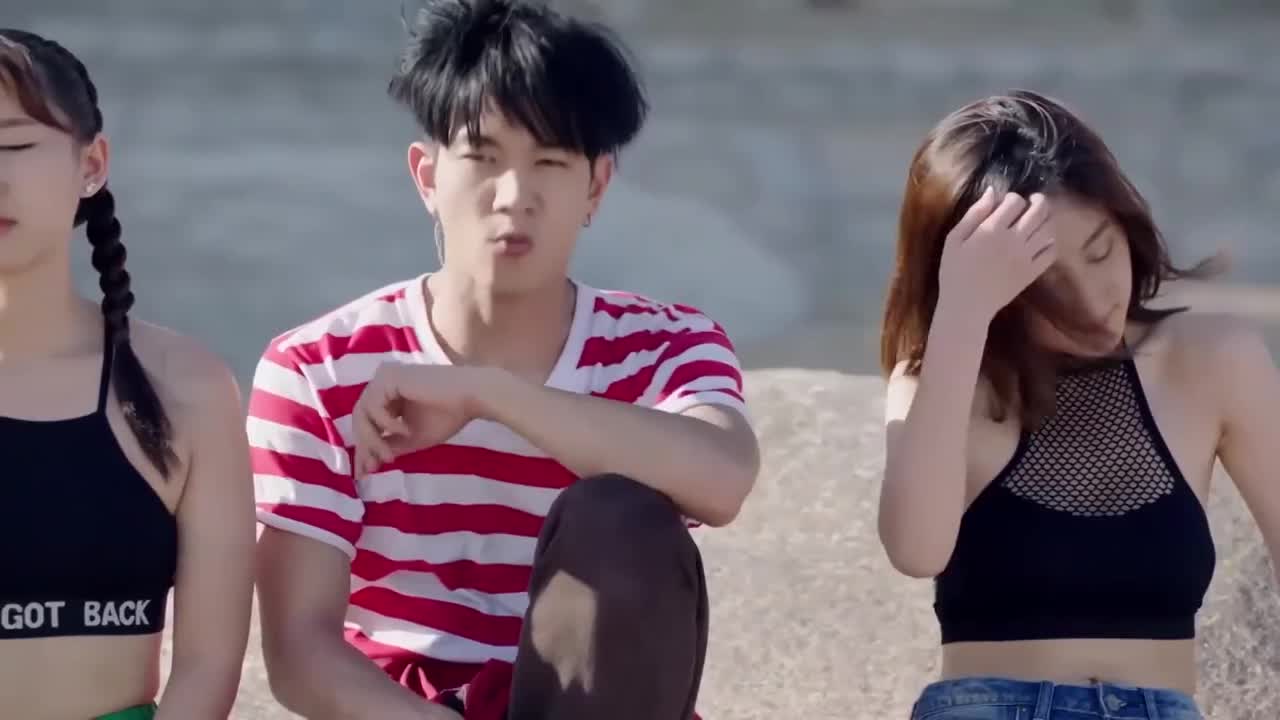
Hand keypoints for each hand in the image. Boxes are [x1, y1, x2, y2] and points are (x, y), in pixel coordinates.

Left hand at [351, 362, 484, 476]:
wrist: (471, 396)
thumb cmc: (448, 415)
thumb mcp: (413, 437)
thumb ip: (391, 444)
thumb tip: (368, 460)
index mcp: (389, 395)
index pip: (367, 422)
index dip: (364, 448)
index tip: (364, 472)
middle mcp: (383, 383)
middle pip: (360, 418)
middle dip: (365, 446)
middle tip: (373, 468)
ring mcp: (384, 377)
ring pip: (362, 414)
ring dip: (373, 440)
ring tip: (390, 456)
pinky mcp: (389, 376)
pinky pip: (374, 406)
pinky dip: (387, 423)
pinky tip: (406, 430)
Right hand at [936, 187, 1056, 326]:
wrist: (967, 305)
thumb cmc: (955, 272)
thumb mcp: (954, 239)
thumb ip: (973, 214)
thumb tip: (992, 192)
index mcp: (993, 229)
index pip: (1015, 201)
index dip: (1013, 197)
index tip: (1006, 203)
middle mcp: (1014, 239)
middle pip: (1038, 211)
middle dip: (1039, 201)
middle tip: (1034, 200)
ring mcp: (1026, 256)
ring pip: (1048, 229)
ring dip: (1047, 219)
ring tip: (1039, 219)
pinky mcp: (1032, 272)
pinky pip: (1051, 252)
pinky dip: (1050, 243)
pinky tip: (1042, 241)